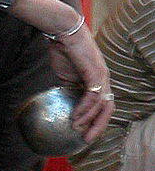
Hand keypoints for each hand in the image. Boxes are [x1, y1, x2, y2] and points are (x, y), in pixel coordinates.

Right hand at [46, 26, 114, 143]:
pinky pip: (92, 96)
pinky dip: (84, 108)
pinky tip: (75, 115)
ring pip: (102, 105)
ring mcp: (102, 77)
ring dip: (89, 119)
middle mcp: (104, 80)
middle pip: (108, 109)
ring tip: (77, 128)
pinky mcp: (95, 74)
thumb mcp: (64, 74)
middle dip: (98, 126)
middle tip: (87, 139)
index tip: (83, 131)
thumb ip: (68, 87)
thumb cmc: (63, 49)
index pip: (102, 105)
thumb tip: (63, 101)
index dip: (95, 119)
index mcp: (98, 80)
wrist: (63, 31)